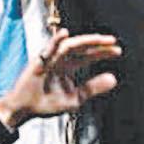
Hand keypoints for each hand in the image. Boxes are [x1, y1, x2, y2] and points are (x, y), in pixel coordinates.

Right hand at [0, 29, 120, 130]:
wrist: (25, 109)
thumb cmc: (46, 102)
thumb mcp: (76, 97)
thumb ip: (94, 87)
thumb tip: (114, 79)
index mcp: (69, 66)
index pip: (89, 55)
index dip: (103, 52)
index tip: (118, 50)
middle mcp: (61, 59)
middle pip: (82, 47)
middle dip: (97, 43)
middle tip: (112, 41)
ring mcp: (50, 58)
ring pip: (69, 45)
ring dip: (84, 41)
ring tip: (99, 39)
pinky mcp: (39, 60)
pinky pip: (47, 48)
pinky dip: (55, 40)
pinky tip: (65, 34)